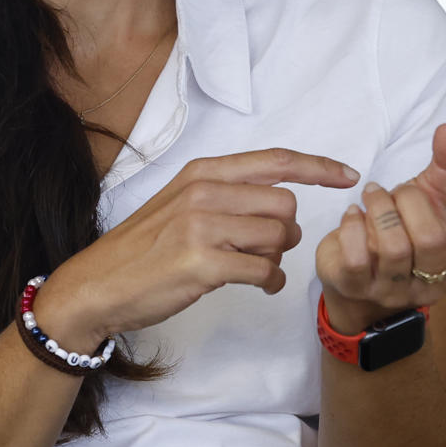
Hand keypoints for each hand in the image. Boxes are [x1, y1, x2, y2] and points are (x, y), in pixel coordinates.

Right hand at [32, 148, 360, 347]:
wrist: (98, 284)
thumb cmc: (145, 248)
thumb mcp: (181, 202)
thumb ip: (227, 193)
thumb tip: (281, 199)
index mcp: (204, 172)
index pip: (276, 160)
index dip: (318, 167)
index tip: (348, 175)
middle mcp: (205, 191)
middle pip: (285, 206)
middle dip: (287, 234)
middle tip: (265, 250)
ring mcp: (202, 227)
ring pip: (278, 239)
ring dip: (276, 260)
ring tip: (253, 269)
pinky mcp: (203, 264)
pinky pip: (264, 271)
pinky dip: (269, 282)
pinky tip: (258, 286)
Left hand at [315, 123, 445, 332]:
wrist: (356, 269)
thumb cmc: (403, 230)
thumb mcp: (431, 196)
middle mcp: (431, 284)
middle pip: (432, 241)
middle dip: (412, 202)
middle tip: (399, 191)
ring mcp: (393, 291)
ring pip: (393, 248)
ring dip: (380, 207)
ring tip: (373, 194)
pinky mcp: (356, 288)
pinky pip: (357, 257)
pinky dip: (354, 225)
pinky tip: (354, 214)